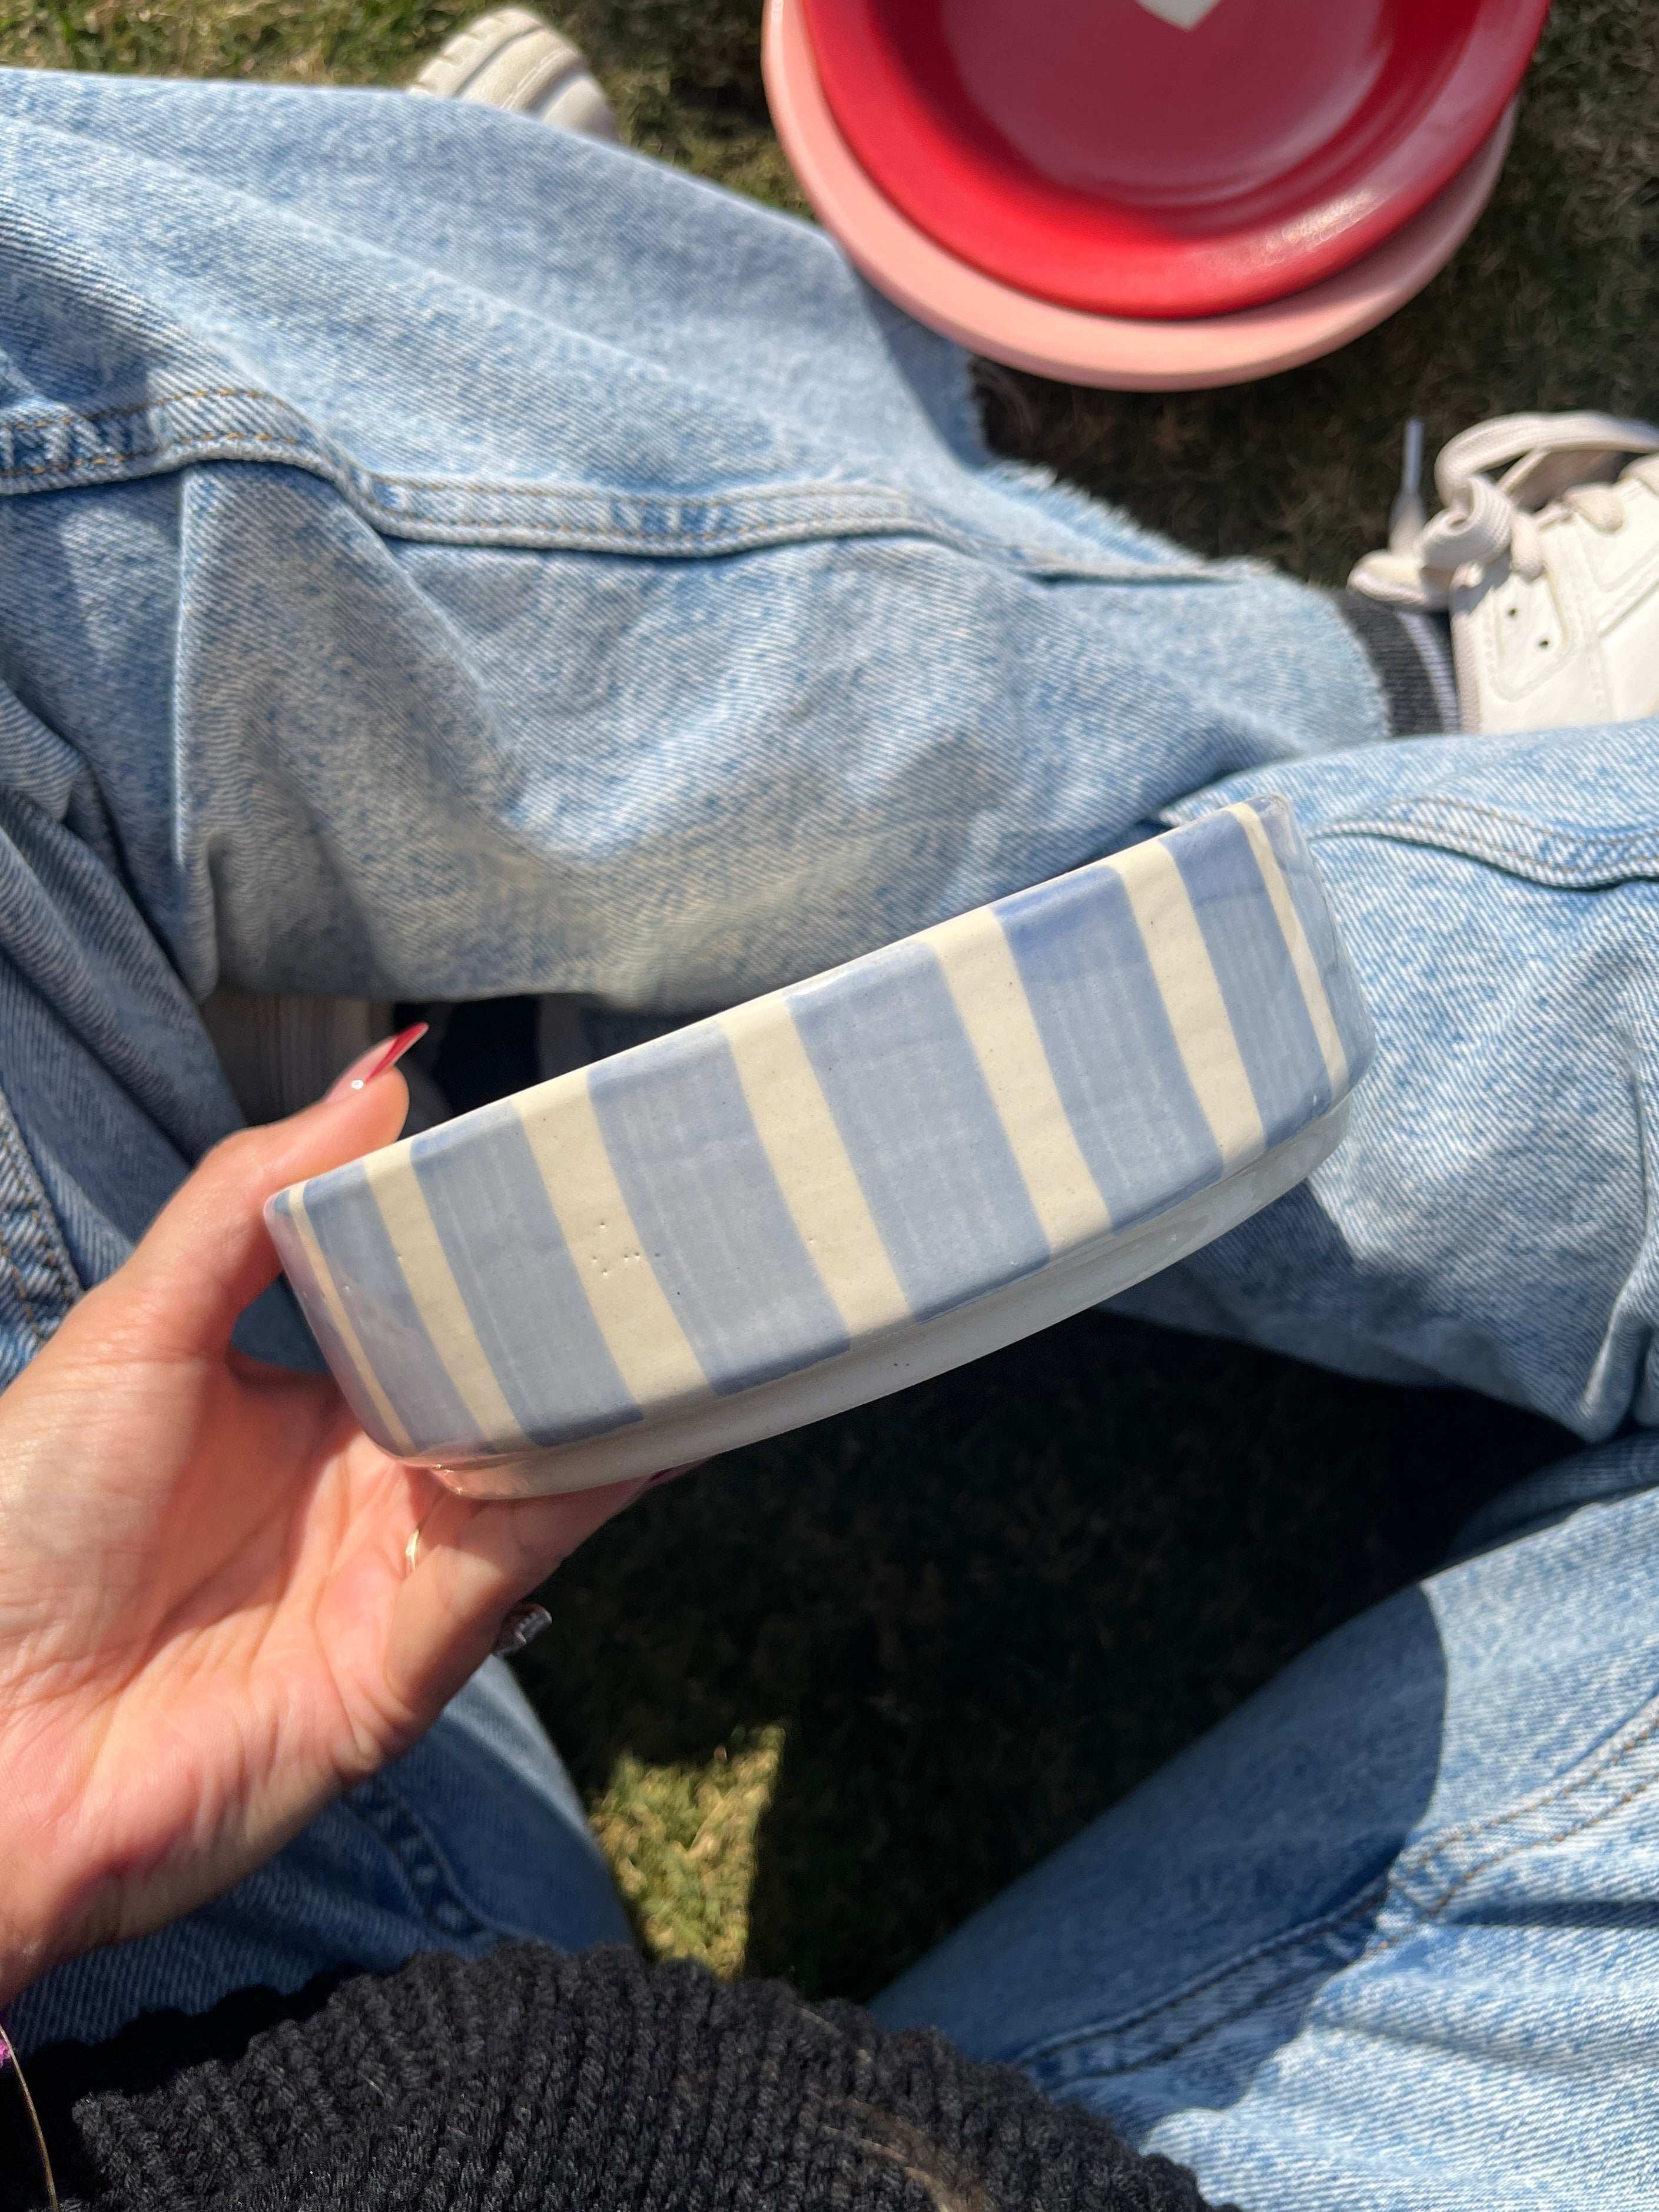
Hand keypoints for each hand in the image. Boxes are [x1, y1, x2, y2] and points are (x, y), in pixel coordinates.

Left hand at [0, 1063, 643, 2008]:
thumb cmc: (18, 1528)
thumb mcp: (134, 1330)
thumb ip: (249, 1203)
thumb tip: (383, 1080)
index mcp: (306, 1404)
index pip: (432, 1307)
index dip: (496, 1241)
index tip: (573, 1156)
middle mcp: (366, 1484)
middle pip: (498, 1384)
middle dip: (578, 1315)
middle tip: (671, 1219)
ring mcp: (393, 1575)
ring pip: (529, 1469)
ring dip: (606, 1397)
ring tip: (697, 1306)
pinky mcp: (405, 1667)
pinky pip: (506, 1566)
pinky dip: (579, 1497)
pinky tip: (647, 1427)